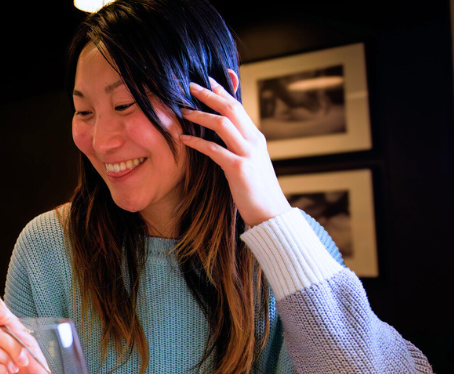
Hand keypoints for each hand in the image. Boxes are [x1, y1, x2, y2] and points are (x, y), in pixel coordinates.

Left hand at [180, 76, 291, 226]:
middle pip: (231, 108)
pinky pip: (214, 149)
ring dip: (201, 115)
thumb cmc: (256, 190)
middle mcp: (253, 141)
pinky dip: (197, 142)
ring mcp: (247, 153)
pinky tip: (183, 139)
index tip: (208, 80)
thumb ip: (239, 146)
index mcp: (256, 137)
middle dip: (210, 95)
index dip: (223, 91)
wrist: (270, 212)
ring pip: (222, 123)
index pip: (238, 107)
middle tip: (191, 85)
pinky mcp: (238, 168)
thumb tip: (222, 136)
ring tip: (183, 111)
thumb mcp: (250, 162)